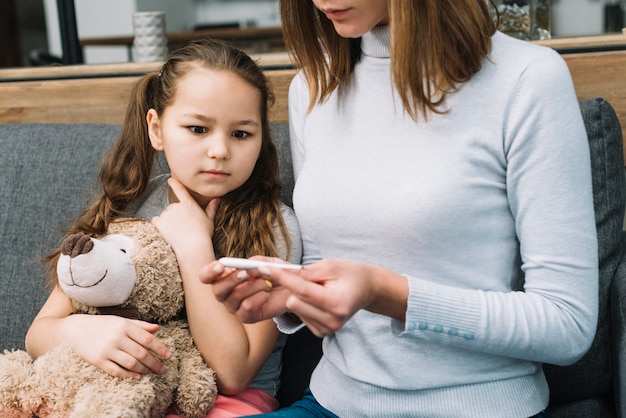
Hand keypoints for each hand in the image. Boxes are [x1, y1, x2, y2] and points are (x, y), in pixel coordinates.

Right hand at [64, 314, 170, 378]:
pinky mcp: (98, 360)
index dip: (160, 348)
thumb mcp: (121, 321)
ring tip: (151, 372)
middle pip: (141, 353)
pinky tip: (137, 376)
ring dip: (144, 369)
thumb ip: (140, 325)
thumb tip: (157, 329)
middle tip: (162, 370)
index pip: (147, 339)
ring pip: (131, 363)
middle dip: (154, 363)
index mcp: (125, 326)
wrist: (75, 330)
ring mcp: (107, 349)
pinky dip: (128, 375)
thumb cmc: (103, 325)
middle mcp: (117, 337)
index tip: (169, 356)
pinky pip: (116, 370)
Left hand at [152, 177, 218, 256]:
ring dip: (168, 221)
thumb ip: (211, 208)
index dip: (174, 183)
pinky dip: (160, 226)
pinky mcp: (159, 223)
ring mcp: (167, 214)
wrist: (193, 247)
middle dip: (176, 215)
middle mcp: (176, 206)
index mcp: (189, 204)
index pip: (180, 190)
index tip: (169, 180)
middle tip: (183, 226)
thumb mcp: (209, 220)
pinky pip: (157, 221)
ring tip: (177, 232)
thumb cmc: (203, 235)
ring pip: (165, 215)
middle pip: (173, 207)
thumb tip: (217, 199)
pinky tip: (168, 233)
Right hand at [200, 257, 292, 322]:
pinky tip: (267, 294)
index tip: (220, 266)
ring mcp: (235, 306)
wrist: (290, 287)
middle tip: (247, 272)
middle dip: (232, 279)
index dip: (209, 272)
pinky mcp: (247, 317)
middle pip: (217, 289)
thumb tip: (246, 265)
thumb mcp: (266, 261)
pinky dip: (258, 298)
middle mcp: (226, 293)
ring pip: (234, 297)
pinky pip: (246, 308)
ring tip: (266, 283)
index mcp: (225, 276)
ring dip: (252, 286)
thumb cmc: (274, 272)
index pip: (206, 276)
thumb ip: (255, 262)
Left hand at [265, 259, 379, 336]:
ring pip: (295, 308)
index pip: (301, 290)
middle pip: (293, 302)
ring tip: (318, 288)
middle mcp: (332, 321)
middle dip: (294, 287)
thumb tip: (279, 273)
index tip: (265, 268)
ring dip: (299, 295)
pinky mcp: (321, 332)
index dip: (282, 277)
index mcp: (336, 303)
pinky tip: (318, 299)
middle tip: (306, 276)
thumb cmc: (350, 274)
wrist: (367, 289)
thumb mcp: (329, 265)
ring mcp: (327, 329)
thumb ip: (304, 272)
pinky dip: (304, 304)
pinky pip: (300, 315)